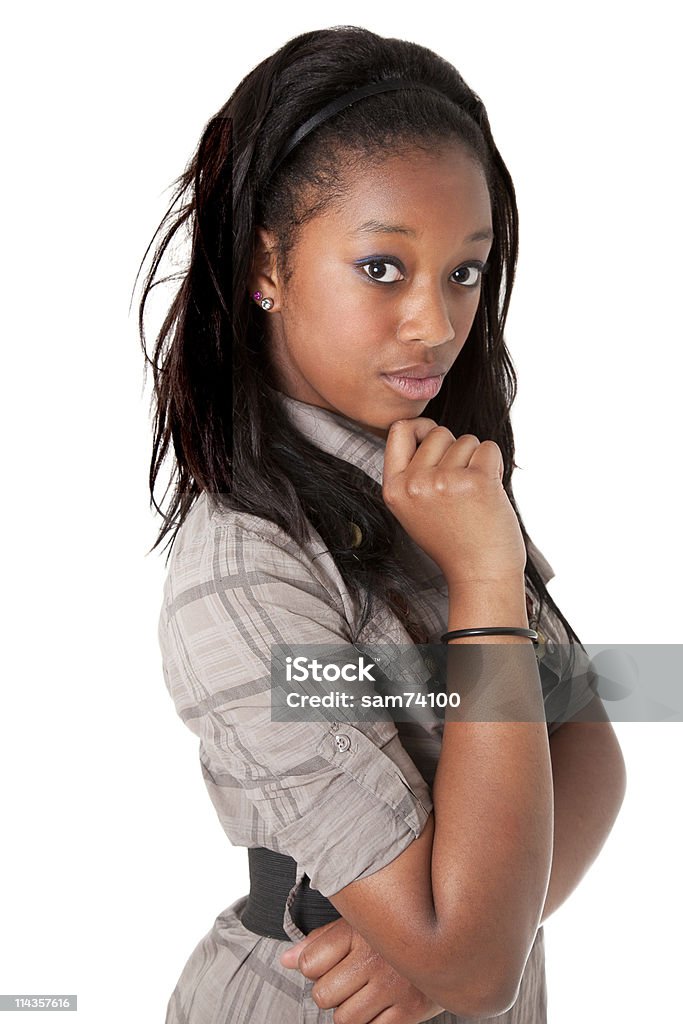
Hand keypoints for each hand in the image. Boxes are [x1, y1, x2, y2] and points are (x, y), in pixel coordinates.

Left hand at [279, 917, 443, 1022]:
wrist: (453, 942)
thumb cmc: (396, 933)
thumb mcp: (360, 924)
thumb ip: (322, 941)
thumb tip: (285, 960)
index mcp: (360, 930)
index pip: (309, 963)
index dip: (314, 967)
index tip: (330, 963)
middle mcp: (375, 957)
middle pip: (323, 995)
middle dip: (331, 993)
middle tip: (350, 982)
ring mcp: (393, 986)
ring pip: (344, 1019)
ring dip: (349, 1011)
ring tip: (366, 994)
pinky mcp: (411, 1011)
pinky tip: (381, 1007)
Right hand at [382, 418, 525, 588]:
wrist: (480, 575)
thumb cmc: (453, 542)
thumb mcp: (414, 510)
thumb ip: (413, 473)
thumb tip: (427, 430)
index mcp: (394, 489)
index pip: (398, 430)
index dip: (420, 428)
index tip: (434, 439)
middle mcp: (415, 483)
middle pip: (439, 433)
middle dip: (455, 450)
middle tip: (460, 486)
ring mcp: (445, 481)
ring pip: (467, 440)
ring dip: (476, 460)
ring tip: (473, 495)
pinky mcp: (476, 481)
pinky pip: (489, 449)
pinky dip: (495, 465)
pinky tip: (489, 493)